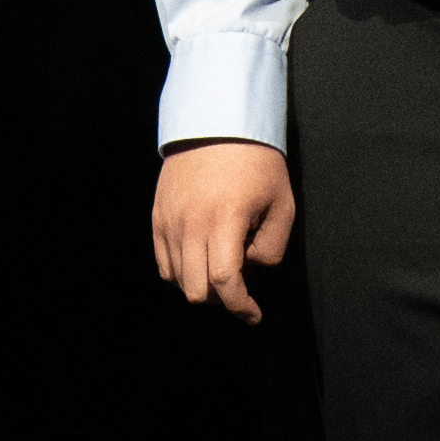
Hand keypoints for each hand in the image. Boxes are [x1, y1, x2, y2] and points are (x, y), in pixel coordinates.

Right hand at [154, 140, 293, 315]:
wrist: (218, 125)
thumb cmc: (257, 163)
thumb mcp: (282, 203)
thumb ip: (272, 246)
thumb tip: (251, 270)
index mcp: (224, 221)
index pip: (225, 282)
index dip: (240, 306)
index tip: (253, 315)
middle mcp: (190, 225)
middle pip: (197, 290)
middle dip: (222, 298)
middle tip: (241, 284)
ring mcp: (168, 222)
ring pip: (177, 280)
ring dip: (201, 284)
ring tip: (222, 260)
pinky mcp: (157, 218)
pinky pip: (163, 263)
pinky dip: (182, 271)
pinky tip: (202, 257)